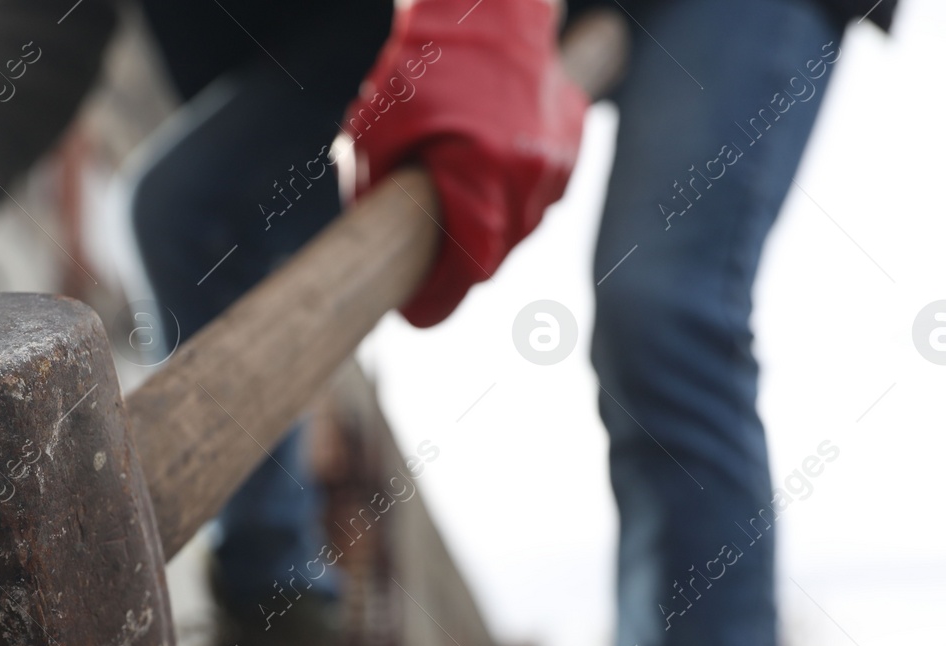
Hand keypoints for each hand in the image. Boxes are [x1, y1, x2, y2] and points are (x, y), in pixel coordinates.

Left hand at [344, 0, 586, 326]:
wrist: (486, 3)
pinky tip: (486, 168)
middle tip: (422, 267)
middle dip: (457, 266)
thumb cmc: (420, 64)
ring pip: (520, 226)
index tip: (413, 315)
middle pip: (494, 255)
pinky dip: (512, 194)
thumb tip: (373, 253)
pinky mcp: (573, 141)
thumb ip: (375, 198)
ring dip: (487, 229)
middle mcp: (530, 176)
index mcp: (483, 177)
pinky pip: (540, 192)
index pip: (466, 273)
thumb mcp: (372, 135)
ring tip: (452, 203)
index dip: (435, 302)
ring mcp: (558, 161)